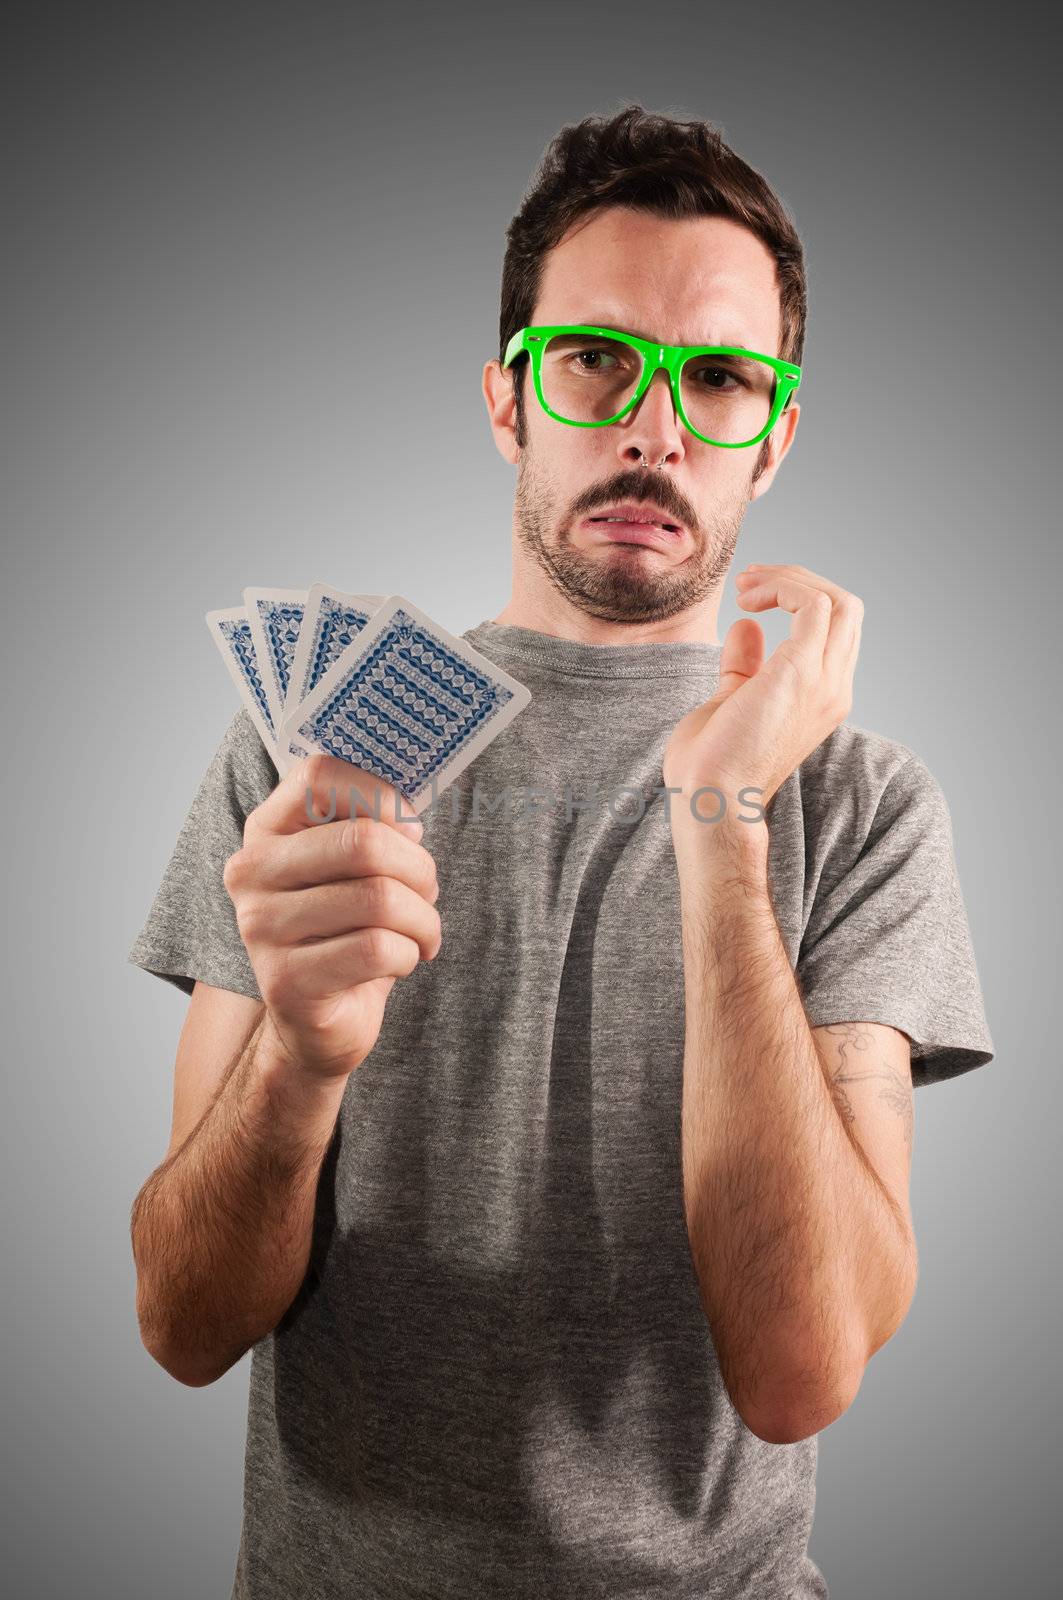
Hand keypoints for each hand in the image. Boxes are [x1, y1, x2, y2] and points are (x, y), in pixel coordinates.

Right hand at [223, 753, 441, 1079]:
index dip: (382, 796)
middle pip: (364, 842)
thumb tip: (408, 820)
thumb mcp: (354, 868)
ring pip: (379, 899)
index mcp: (266, 829)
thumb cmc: (347, 929)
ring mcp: (261, 928)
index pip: (320, 776)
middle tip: (429, 891)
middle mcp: (251, 872)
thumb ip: (372, 825)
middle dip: (419, 868)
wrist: (316, 1021)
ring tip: (422, 932)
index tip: (408, 830)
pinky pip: (377, 949)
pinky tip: (400, 962)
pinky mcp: (285, 981)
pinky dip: (408, 954)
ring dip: (423, 918)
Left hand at [662, 563, 862, 828]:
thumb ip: (745, 666)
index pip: (835, 631)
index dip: (798, 601)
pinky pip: (813, 604)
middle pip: (845, 608)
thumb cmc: (712, 766)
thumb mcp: (731, 701)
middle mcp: (834, 688)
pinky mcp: (803, 672)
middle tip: (748, 581)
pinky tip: (748, 600)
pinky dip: (783, 588)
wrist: (710, 801)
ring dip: (789, 580)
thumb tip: (748, 627)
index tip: (750, 596)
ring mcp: (824, 681)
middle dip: (798, 581)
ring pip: (837, 600)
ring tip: (746, 584)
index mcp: (822, 696)